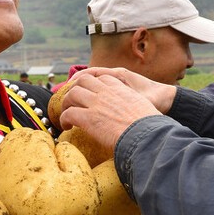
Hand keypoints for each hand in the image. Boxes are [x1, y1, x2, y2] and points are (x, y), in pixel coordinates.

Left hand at [58, 69, 177, 152]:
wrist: (146, 136)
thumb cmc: (149, 127)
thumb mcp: (144, 108)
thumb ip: (134, 105)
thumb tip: (135, 116)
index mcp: (121, 89)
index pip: (102, 78)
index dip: (92, 84)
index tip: (89, 93)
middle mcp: (107, 92)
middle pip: (84, 80)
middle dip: (75, 89)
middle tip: (72, 101)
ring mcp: (96, 104)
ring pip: (72, 94)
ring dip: (66, 103)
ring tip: (66, 114)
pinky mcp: (88, 118)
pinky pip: (68, 114)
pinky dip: (63, 119)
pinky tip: (66, 126)